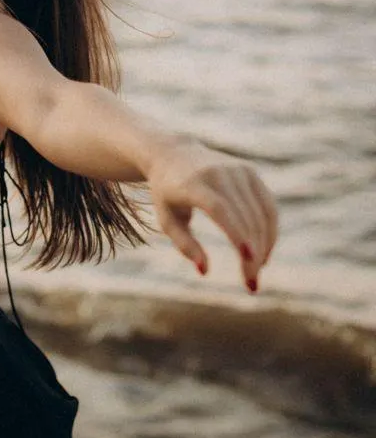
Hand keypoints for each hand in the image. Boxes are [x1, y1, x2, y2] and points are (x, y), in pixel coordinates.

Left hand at [147, 138, 277, 291]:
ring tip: (255, 273)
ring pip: (261, 214)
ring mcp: (238, 170)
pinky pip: (267, 205)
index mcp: (193, 183)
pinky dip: (270, 231)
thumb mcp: (167, 219)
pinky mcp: (250, 172)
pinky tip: (264, 253)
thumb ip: (184, 244)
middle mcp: (218, 172)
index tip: (247, 258)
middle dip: (252, 253)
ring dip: (264, 246)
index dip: (235, 232)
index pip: (220, 208)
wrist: (174, 153)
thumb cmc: (167, 193)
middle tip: (251, 284)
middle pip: (244, 216)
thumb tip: (204, 271)